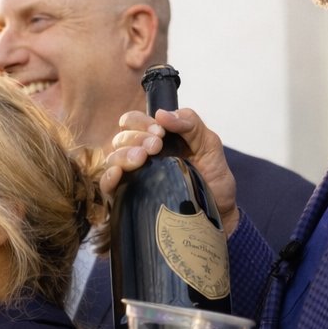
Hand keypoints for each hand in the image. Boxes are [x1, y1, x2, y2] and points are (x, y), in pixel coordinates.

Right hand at [99, 107, 239, 234]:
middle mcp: (142, 156)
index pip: (133, 122)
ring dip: (124, 154)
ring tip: (142, 158)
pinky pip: (107, 185)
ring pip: (113, 158)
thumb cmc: (214, 180)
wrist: (220, 213)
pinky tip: (119, 173)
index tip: (159, 133)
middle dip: (136, 138)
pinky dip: (108, 176)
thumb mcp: (210, 145)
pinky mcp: (129, 198)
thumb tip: (162, 114)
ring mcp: (134, 177)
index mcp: (157, 140)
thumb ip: (191, 124)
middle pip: (121, 137)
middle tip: (156, 146)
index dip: (141, 122)